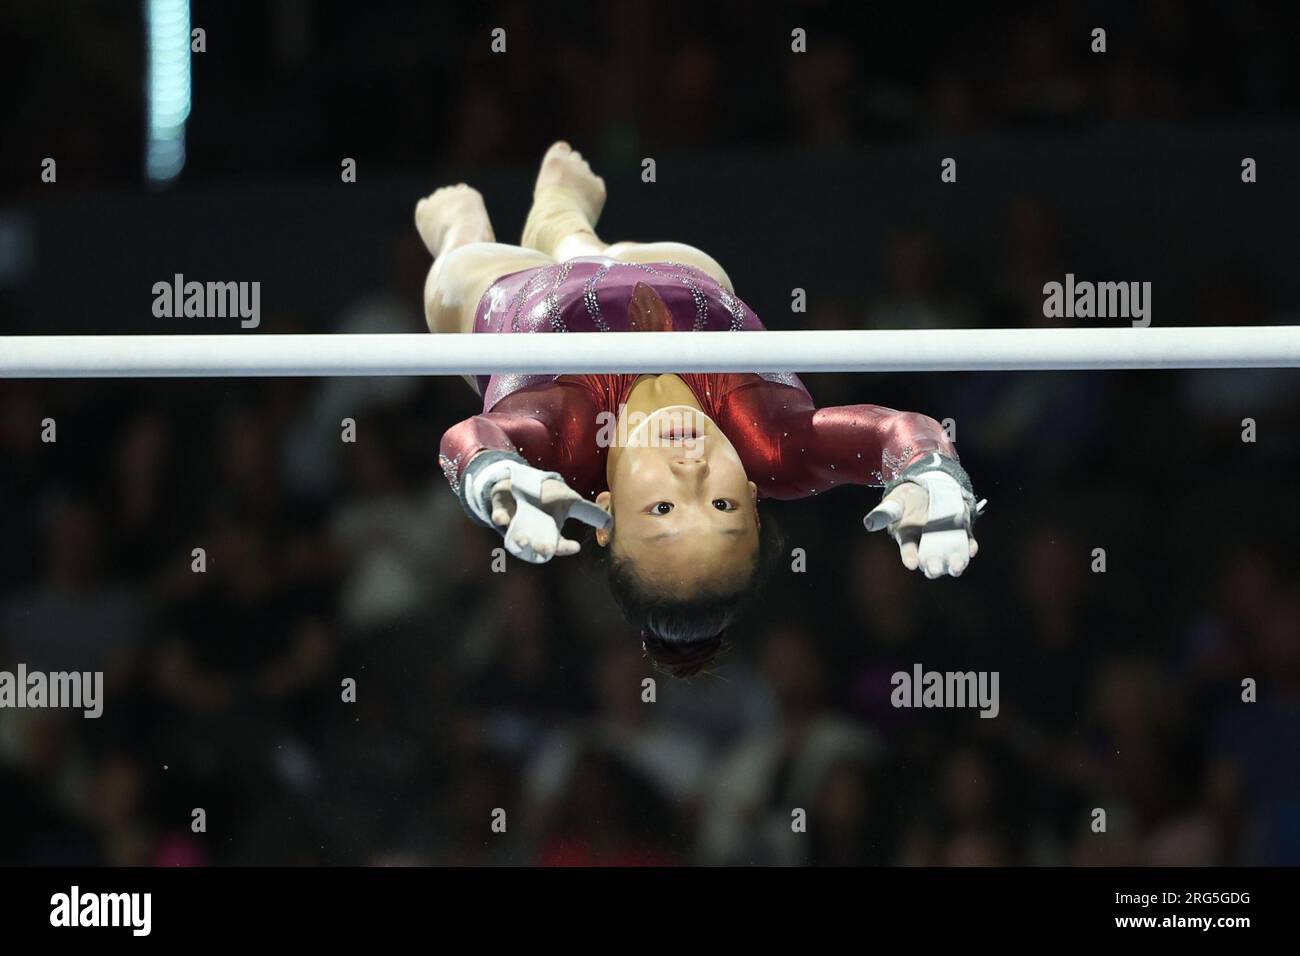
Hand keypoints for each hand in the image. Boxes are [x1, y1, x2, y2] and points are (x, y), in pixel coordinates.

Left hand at [461, 454, 609, 564]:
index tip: (575, 546)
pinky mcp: (501, 511)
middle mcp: (531, 533)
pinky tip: (500, 518)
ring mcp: (514, 524)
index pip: (558, 545)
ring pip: (515, 537)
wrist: (525, 482)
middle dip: (539, 548)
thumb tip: (610, 522)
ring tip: (522, 538)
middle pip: (535, 546)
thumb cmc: (548, 497)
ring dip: (518, 539)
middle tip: (543, 546)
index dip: (566, 547)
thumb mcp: (570, 502)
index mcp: (548, 534)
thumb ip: (588, 512)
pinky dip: (499, 517)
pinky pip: (498, 515)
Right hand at [864, 478, 980, 578]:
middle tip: (934, 569)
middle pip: (931, 560)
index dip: (909, 557)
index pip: (908, 551)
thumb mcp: (897, 502)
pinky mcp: (961, 534)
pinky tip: (971, 548)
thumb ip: (885, 513)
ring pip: (950, 558)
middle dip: (933, 566)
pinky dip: (970, 548)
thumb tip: (868, 523)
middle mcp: (928, 545)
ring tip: (957, 565)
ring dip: (955, 564)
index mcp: (909, 539)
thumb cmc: (909, 498)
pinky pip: (967, 544)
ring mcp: (946, 541)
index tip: (911, 563)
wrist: (931, 488)